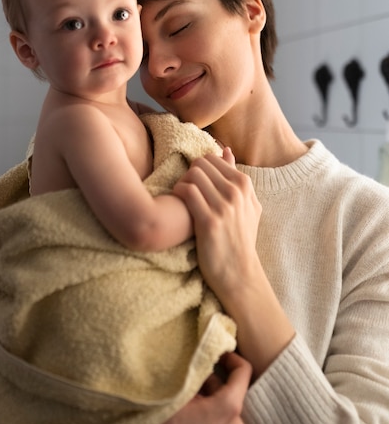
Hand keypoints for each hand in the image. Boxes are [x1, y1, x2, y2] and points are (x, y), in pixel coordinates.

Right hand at [111, 352, 250, 423]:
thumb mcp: (177, 397)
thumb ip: (193, 376)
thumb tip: (198, 361)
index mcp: (229, 407)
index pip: (243, 371)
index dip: (232, 357)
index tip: (220, 354)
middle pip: (232, 395)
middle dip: (213, 387)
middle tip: (192, 384)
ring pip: (226, 417)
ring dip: (212, 409)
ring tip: (190, 410)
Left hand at [173, 148, 261, 310]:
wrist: (239, 273)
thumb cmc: (240, 238)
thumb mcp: (247, 205)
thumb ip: (236, 176)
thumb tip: (225, 150)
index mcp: (244, 184)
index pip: (211, 159)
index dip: (198, 170)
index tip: (194, 185)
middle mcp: (236, 192)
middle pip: (199, 164)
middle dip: (188, 175)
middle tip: (184, 192)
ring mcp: (224, 206)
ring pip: (192, 175)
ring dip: (180, 185)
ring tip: (180, 200)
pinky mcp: (209, 221)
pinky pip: (187, 192)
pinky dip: (177, 195)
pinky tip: (176, 207)